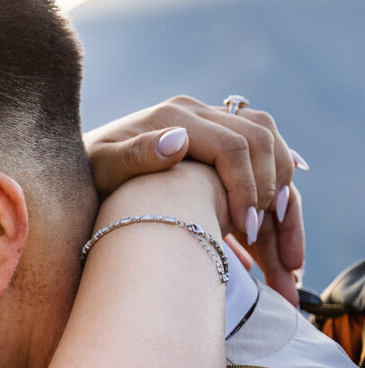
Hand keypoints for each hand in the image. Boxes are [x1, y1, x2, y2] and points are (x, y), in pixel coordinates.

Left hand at [85, 97, 304, 303]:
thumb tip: (177, 141)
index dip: (246, 187)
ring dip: (285, 196)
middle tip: (272, 241)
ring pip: (270, 149)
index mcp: (176, 116)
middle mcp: (198, 115)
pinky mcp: (216, 147)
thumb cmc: (86, 176)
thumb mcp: (100, 169)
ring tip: (287, 251)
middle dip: (275, 192)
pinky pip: (260, 162)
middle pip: (263, 141)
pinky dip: (274, 194)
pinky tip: (278, 230)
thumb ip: (133, 156)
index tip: (245, 231)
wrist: (80, 171)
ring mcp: (210, 128)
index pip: (233, 144)